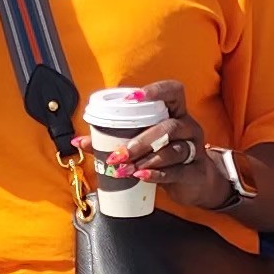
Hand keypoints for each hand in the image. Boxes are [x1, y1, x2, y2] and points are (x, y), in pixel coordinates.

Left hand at [103, 79, 233, 215]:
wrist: (195, 182)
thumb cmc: (165, 156)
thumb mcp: (142, 145)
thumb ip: (112, 140)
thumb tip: (78, 141)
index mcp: (175, 113)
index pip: (173, 91)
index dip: (156, 91)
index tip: (133, 98)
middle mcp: (188, 126)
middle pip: (168, 127)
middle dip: (140, 141)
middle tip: (117, 155)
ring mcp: (194, 148)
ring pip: (172, 150)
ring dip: (145, 160)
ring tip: (124, 169)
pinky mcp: (195, 171)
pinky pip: (177, 170)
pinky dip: (157, 173)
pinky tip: (142, 176)